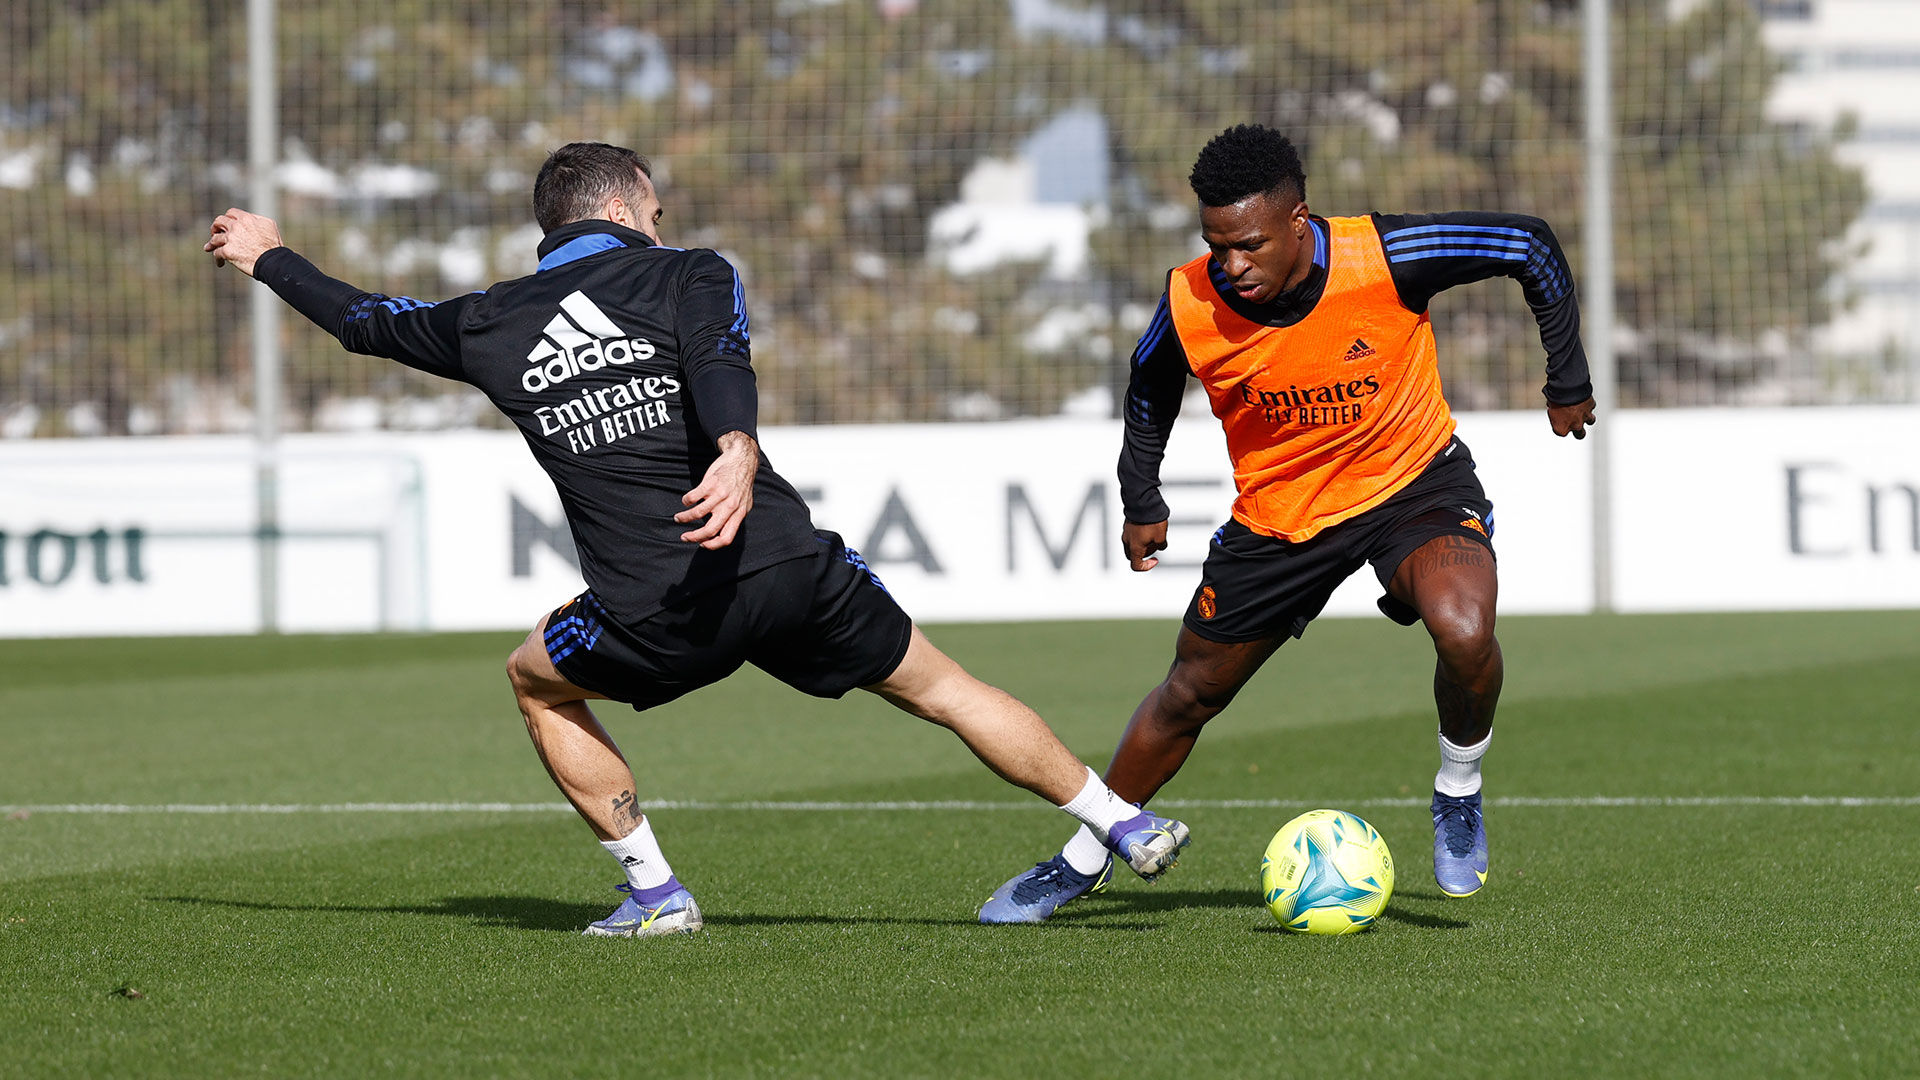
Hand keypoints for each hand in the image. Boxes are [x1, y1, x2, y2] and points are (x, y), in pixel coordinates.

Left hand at [203, 208, 284, 277]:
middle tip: (215, 233)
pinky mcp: (227, 251)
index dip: (228, 218)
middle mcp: (236, 226)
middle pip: (219, 222)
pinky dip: (218, 259)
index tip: (227, 224)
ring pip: (215, 239)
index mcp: (246, 219)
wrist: (272, 262)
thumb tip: (250, 219)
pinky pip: (217, 253)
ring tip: (210, 248)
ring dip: (212, 243)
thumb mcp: (269, 225)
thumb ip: (256, 219)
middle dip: (216, 227)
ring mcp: (230, 239)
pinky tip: (220, 263)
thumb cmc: (273, 246)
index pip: (231, 213)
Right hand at [675, 431, 757, 548]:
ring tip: (678, 518)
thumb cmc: (741, 483)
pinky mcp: (711, 483)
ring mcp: (720, 495)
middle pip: (710, 529)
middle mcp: (730, 506)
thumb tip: (721, 532)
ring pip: (698, 513)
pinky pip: (693, 497)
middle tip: (684, 537)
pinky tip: (686, 501)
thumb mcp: (744, 503)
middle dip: (694, 537)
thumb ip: (733, 517)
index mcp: (739, 514)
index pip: (726, 537)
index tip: (702, 544)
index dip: (712, 545)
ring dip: (684, 518)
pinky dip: (686, 501)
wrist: (742, 460)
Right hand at [1122, 519, 1168, 571]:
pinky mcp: (1127, 524)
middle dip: (1143, 555)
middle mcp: (1127, 541)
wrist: (1142, 502)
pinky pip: (1132, 535)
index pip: (1136, 566)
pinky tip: (1149, 528)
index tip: (1155, 560)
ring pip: (1131, 545)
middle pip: (1132, 556)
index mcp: (1135, 548)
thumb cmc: (1151, 520)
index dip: (1146, 566)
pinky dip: (1139, 536)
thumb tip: (1161, 546)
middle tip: (1154, 548)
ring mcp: (1126, 532)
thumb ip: (1161, 545)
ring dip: (1141, 545)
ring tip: (1153, 536)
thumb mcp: (1161, 536)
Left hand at [1548, 396, 1596, 439]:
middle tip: (1574, 424)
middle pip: (1579, 434)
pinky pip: (1591, 407)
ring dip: (1586, 418)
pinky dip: (1588, 404)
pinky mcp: (1591, 406)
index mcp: (1561, 429)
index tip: (1558, 420)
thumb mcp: (1549, 407)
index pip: (1561, 432)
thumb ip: (1553, 412)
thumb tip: (1553, 407)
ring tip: (1582, 412)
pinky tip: (1583, 400)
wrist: (1566, 389)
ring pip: (1590, 421)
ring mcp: (1585, 417)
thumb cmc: (1555, 399)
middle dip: (1577, 431)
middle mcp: (1575, 426)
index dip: (1560, 425)